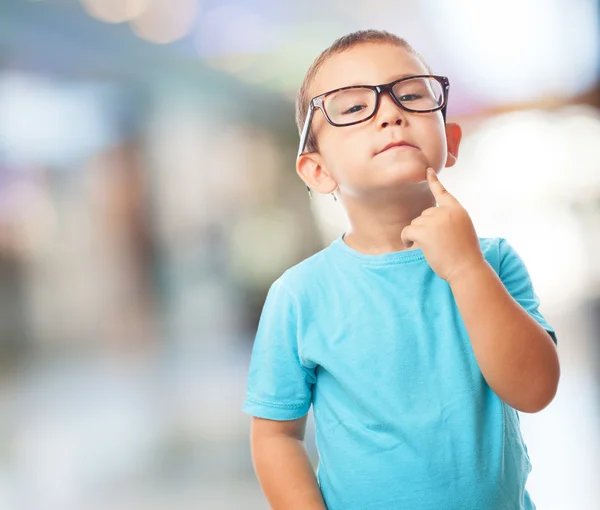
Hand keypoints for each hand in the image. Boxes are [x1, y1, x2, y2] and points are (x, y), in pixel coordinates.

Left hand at [400, 168, 484, 282]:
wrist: (466, 268)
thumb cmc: (465, 254)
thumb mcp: (462, 229)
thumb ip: (448, 220)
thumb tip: (427, 219)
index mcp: (457, 209)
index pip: (442, 193)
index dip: (434, 181)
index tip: (427, 170)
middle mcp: (445, 211)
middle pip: (424, 214)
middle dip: (426, 228)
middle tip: (439, 243)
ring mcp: (434, 220)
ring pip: (416, 223)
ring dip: (418, 235)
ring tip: (432, 247)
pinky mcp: (424, 231)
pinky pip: (407, 231)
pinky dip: (406, 240)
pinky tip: (413, 246)